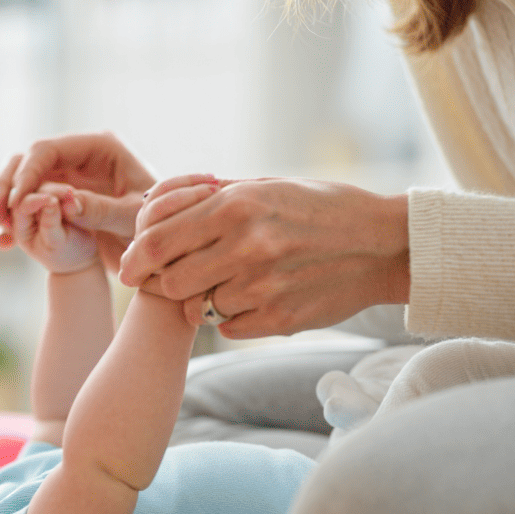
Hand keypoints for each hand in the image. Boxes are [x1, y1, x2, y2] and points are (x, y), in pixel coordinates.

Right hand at [0, 132, 155, 272]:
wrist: (166, 249)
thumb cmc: (160, 225)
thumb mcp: (133, 218)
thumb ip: (101, 209)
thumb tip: (63, 202)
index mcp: (99, 147)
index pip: (48, 149)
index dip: (26, 174)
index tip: (14, 202)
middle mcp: (79, 159)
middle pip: (28, 162)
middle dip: (7, 187)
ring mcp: (68, 179)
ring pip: (24, 183)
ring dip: (5, 203)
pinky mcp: (61, 201)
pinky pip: (31, 206)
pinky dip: (16, 222)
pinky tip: (4, 243)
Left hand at [13, 184, 98, 273]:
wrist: (80, 256)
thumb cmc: (66, 254)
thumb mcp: (57, 243)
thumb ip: (50, 223)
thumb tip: (51, 202)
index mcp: (20, 227)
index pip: (21, 208)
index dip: (34, 201)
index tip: (52, 200)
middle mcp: (26, 213)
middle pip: (33, 192)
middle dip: (50, 192)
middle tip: (69, 193)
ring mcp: (41, 203)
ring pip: (46, 187)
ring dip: (59, 190)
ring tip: (73, 195)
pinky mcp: (55, 197)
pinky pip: (59, 188)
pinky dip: (67, 191)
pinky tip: (75, 194)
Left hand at [119, 176, 409, 337]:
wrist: (385, 245)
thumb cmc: (323, 209)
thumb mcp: (268, 186)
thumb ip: (213, 197)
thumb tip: (156, 208)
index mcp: (236, 206)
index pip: (156, 240)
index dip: (134, 257)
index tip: (129, 265)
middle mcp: (245, 246)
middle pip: (168, 281)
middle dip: (164, 282)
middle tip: (173, 278)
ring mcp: (262, 287)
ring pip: (196, 309)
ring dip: (200, 301)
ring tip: (223, 284)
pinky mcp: (279, 320)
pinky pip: (229, 327)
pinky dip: (231, 317)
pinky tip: (254, 298)